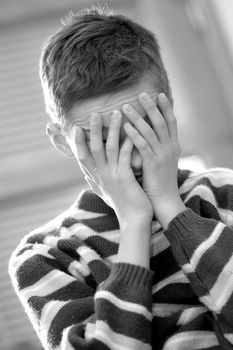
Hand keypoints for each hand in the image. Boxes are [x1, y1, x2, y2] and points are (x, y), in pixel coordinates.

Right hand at [72, 110, 152, 224]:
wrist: (134, 221)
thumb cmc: (123, 206)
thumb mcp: (106, 193)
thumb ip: (96, 183)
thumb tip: (86, 177)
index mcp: (98, 178)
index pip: (83, 157)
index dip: (79, 142)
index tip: (76, 128)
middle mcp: (102, 176)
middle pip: (94, 148)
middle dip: (94, 130)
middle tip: (95, 113)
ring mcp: (113, 177)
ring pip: (110, 148)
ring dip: (112, 130)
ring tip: (117, 113)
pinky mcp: (125, 179)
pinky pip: (125, 156)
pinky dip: (128, 143)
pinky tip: (132, 131)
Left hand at [122, 92, 181, 212]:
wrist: (164, 202)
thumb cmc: (159, 182)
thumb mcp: (162, 161)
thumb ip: (157, 148)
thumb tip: (148, 135)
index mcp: (173, 147)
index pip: (171, 122)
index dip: (166, 108)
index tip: (159, 94)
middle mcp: (170, 148)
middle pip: (162, 122)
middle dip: (152, 107)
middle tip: (142, 94)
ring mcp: (163, 156)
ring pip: (151, 131)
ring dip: (138, 118)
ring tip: (125, 107)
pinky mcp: (153, 164)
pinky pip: (143, 146)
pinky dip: (134, 135)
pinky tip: (125, 127)